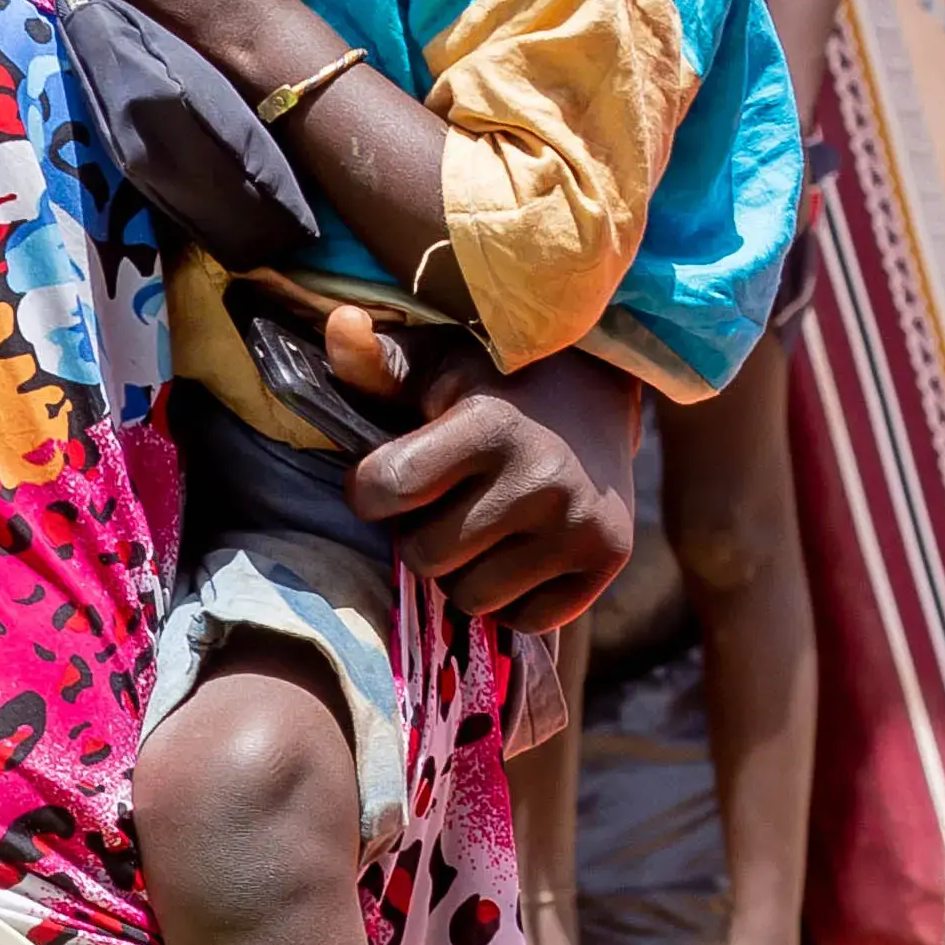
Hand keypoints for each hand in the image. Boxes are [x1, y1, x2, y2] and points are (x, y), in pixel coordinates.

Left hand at [344, 338, 639, 627]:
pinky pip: (523, 619)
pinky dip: (511, 597)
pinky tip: (518, 551)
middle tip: (444, 503)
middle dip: (420, 534)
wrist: (596, 398)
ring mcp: (579, 525)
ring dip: (463, 571)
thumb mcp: (438, 362)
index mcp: (489, 425)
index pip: (385, 491)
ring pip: (472, 597)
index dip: (369, 490)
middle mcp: (540, 479)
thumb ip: (379, 361)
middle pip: (425, 556)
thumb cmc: (495, 382)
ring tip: (480, 527)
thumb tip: (338, 326)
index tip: (386, 478)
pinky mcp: (607, 561)